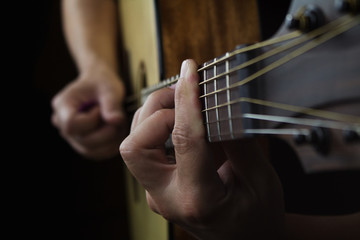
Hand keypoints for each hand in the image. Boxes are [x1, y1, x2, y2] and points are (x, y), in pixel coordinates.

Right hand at [52, 63, 126, 159]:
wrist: (100, 85)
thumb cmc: (102, 82)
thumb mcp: (109, 87)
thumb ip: (112, 103)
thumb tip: (115, 121)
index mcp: (62, 105)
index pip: (72, 124)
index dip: (92, 120)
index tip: (101, 109)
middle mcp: (62, 123)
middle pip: (83, 140)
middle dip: (106, 132)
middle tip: (117, 118)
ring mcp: (71, 136)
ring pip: (90, 150)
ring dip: (111, 141)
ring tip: (118, 124)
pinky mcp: (82, 144)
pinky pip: (96, 153)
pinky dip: (111, 146)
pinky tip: (118, 133)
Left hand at [120, 59, 284, 238]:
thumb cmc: (257, 218)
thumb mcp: (262, 182)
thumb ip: (240, 144)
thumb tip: (223, 104)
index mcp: (198, 200)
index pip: (186, 141)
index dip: (188, 101)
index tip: (191, 71)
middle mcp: (167, 198)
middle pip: (136, 146)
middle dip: (156, 111)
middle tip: (184, 93)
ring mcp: (157, 193)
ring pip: (133, 144)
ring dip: (153, 116)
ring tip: (183, 103)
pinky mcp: (157, 186)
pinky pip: (144, 149)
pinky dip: (157, 127)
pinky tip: (180, 121)